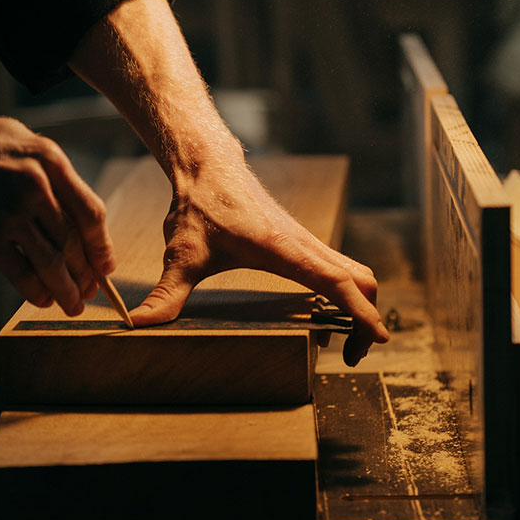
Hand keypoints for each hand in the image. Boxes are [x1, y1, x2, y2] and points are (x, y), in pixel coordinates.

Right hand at [0, 95, 113, 314]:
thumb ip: (50, 169)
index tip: (105, 265)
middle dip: (86, 273)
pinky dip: (36, 292)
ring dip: (67, 290)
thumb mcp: (17, 138)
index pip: (91, 212)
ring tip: (73, 305)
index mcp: (49, 159)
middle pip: (74, 242)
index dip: (102, 245)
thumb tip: (76, 207)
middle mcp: (36, 185)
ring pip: (52, 262)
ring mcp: (10, 212)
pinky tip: (42, 300)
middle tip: (90, 291)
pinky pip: (21, 273)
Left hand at [129, 160, 388, 364]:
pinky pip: (337, 265)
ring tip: (343, 338)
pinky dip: (346, 289)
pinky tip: (323, 309)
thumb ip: (167, 294)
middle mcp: (304, 244)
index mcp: (285, 250)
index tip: (379, 340)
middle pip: (361, 278)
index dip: (362, 312)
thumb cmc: (200, 207)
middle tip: (350, 354)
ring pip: (353, 270)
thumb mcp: (183, 254)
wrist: (209, 166)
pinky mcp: (299, 239)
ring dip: (360, 302)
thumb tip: (141, 325)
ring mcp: (305, 240)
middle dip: (367, 316)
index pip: (338, 283)